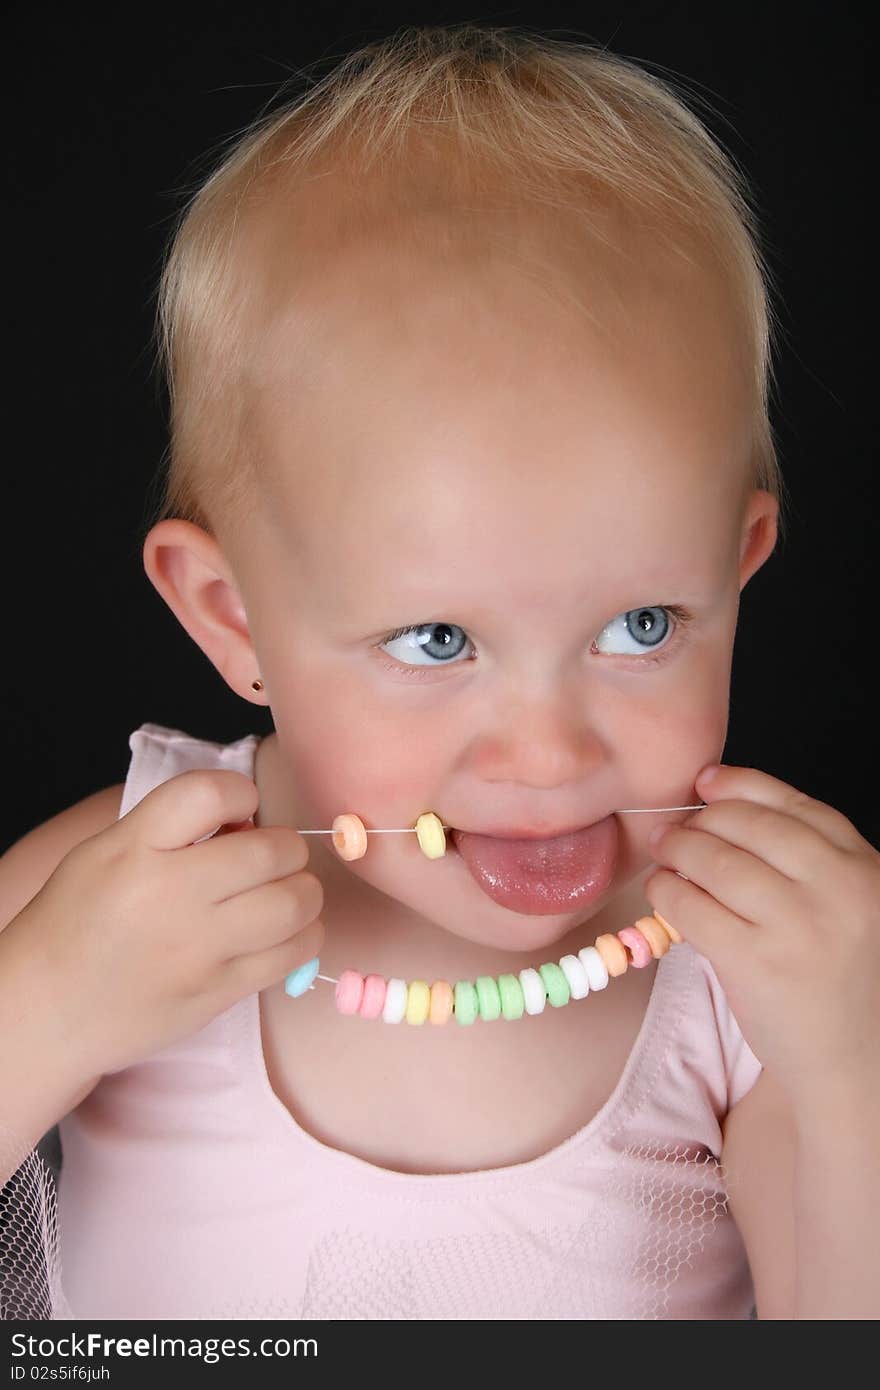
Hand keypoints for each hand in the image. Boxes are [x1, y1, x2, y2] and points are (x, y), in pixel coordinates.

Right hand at [4, 769, 324, 1083]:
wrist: (49, 1008)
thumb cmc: (80, 920)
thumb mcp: (106, 851)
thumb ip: (173, 826)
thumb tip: (250, 822)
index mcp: (133, 849)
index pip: (209, 793)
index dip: (241, 793)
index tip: (241, 809)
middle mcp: (167, 895)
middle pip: (270, 852)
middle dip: (286, 847)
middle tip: (274, 857)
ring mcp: (195, 950)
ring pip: (294, 904)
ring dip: (304, 890)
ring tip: (287, 892)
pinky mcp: (217, 992)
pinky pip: (291, 955)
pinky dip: (304, 935)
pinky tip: (286, 932)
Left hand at [644, 764, 879, 1102]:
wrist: (860, 1068)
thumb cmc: (847, 988)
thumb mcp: (855, 910)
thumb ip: (810, 865)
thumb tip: (722, 813)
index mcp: (864, 869)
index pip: (795, 805)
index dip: (742, 786)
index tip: (707, 781)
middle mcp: (837, 888)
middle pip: (749, 825)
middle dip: (702, 820)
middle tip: (675, 828)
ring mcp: (796, 924)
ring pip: (715, 860)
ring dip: (677, 850)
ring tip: (664, 856)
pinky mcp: (755, 963)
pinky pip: (692, 907)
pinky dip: (666, 891)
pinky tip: (662, 892)